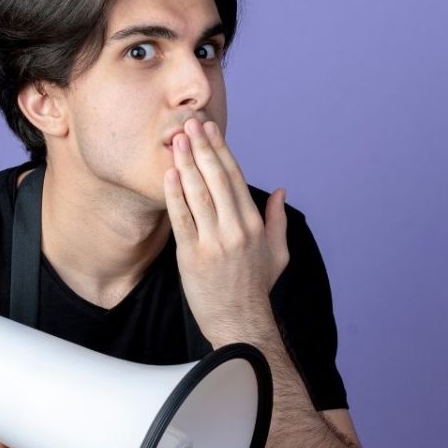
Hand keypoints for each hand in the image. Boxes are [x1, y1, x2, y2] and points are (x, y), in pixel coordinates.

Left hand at [163, 118, 288, 346]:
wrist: (240, 323)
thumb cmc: (257, 289)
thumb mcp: (277, 254)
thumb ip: (277, 220)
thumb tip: (279, 191)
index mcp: (254, 224)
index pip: (235, 178)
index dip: (221, 150)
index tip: (210, 130)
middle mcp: (235, 229)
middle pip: (216, 178)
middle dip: (202, 147)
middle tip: (190, 123)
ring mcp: (213, 242)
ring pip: (197, 193)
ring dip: (186, 163)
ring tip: (176, 139)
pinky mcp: (191, 255)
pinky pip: (181, 217)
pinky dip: (174, 194)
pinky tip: (168, 174)